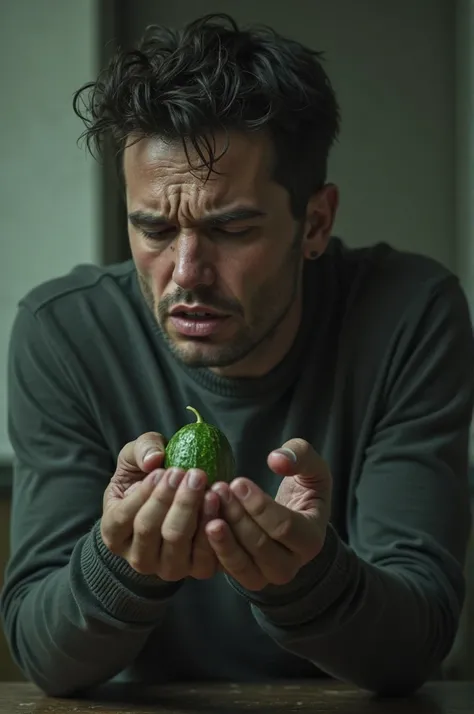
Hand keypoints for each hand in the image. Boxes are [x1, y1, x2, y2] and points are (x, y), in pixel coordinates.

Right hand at [100, 432, 220, 580]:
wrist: (173, 506)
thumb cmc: (146, 479)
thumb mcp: (135, 459)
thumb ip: (141, 451)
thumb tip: (154, 459)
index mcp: (113, 532)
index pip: (122, 518)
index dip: (143, 494)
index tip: (162, 472)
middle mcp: (137, 557)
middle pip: (150, 530)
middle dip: (171, 498)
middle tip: (193, 473)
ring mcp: (166, 568)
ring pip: (176, 542)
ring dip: (193, 511)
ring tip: (207, 485)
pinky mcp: (196, 571)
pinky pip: (205, 555)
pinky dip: (213, 527)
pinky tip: (220, 500)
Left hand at [205, 439, 331, 590]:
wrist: (295, 521)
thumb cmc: (304, 492)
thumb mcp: (313, 468)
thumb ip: (300, 456)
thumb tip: (276, 460)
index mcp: (311, 539)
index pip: (285, 527)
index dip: (259, 506)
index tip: (238, 482)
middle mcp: (290, 565)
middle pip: (260, 547)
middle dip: (237, 516)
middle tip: (218, 489)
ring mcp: (265, 576)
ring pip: (241, 564)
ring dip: (221, 536)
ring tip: (207, 505)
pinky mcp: (244, 576)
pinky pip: (226, 569)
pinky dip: (211, 547)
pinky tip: (201, 520)